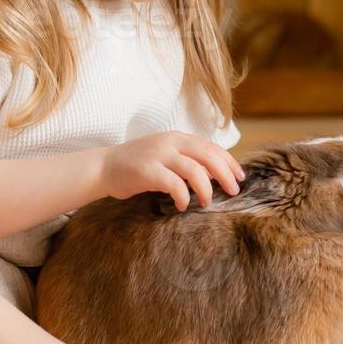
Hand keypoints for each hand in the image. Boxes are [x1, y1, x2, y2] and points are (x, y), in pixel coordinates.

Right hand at [100, 132, 246, 211]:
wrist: (103, 167)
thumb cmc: (137, 165)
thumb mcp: (165, 155)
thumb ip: (186, 160)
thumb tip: (215, 175)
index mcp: (177, 137)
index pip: (211, 147)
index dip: (228, 162)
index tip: (239, 177)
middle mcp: (170, 142)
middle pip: (208, 155)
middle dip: (225, 174)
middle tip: (234, 191)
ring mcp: (158, 155)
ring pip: (194, 169)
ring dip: (206, 188)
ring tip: (207, 202)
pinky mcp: (147, 170)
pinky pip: (174, 184)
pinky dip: (183, 196)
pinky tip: (182, 205)